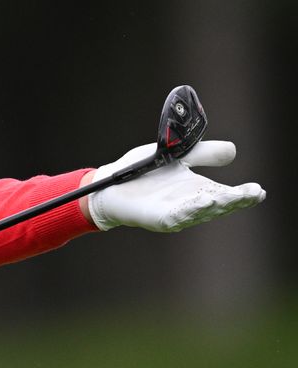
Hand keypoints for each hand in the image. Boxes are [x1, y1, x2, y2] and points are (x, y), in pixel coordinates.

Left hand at [85, 140, 265, 231]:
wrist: (110, 182)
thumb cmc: (143, 171)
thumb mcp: (178, 157)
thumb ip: (203, 153)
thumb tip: (233, 150)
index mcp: (198, 191)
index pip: (227, 195)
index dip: (243, 195)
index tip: (259, 190)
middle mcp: (191, 205)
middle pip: (219, 205)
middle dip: (236, 200)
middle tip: (253, 194)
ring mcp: (175, 214)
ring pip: (200, 211)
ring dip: (216, 205)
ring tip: (229, 198)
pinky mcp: (158, 219)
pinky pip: (176, 216)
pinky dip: (189, 210)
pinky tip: (202, 203)